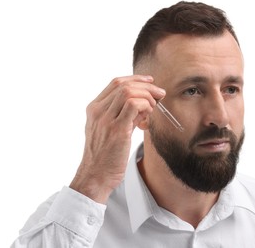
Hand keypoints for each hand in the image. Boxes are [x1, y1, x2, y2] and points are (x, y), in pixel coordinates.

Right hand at [70, 75, 164, 203]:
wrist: (95, 176)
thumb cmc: (104, 156)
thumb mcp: (108, 131)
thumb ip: (122, 116)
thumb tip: (144, 105)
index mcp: (94, 109)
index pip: (115, 83)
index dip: (135, 79)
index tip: (150, 82)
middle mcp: (98, 111)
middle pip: (124, 85)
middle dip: (146, 86)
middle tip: (160, 94)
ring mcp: (106, 119)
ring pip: (129, 92)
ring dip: (147, 96)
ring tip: (154, 107)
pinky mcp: (117, 130)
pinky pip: (134, 105)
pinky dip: (145, 106)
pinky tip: (148, 116)